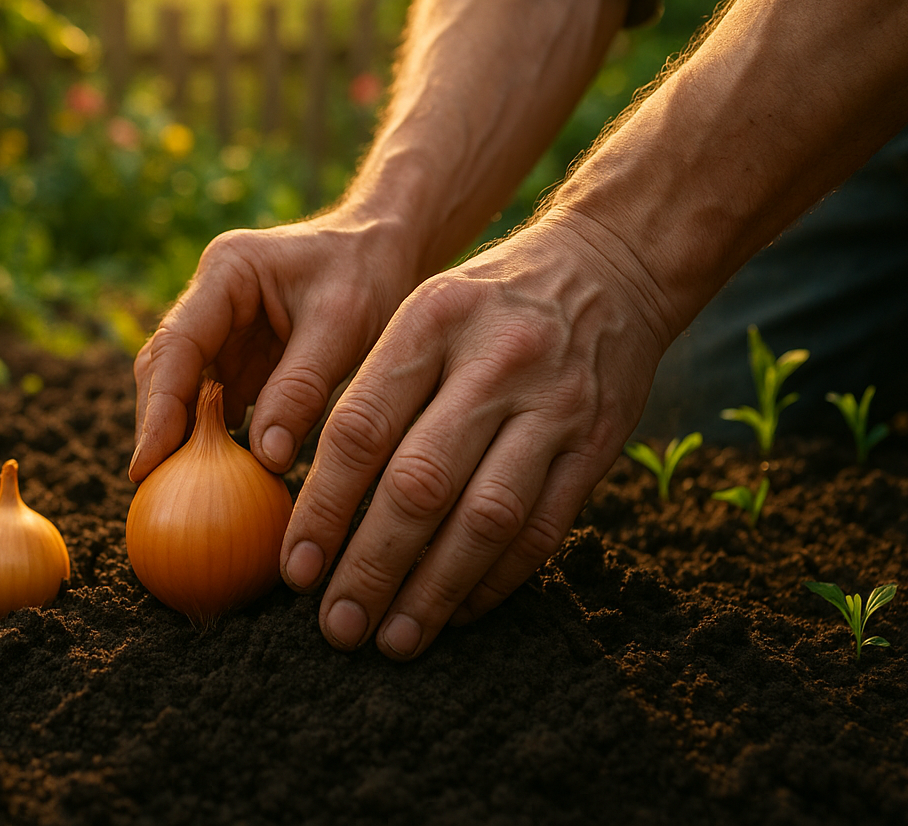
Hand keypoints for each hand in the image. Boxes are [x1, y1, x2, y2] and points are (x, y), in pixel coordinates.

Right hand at [131, 208, 422, 481]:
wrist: (390, 248)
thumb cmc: (371, 274)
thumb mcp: (344, 326)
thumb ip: (303, 387)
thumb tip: (266, 458)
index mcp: (227, 273)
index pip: (177, 346)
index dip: (158, 408)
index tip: (147, 463)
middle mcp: (212, 299)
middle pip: (165, 368)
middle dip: (158, 426)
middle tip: (154, 488)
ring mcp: (224, 328)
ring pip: (184, 387)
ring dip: (183, 435)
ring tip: (178, 492)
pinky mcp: (241, 354)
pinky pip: (216, 400)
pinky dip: (214, 436)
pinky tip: (220, 477)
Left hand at [280, 212, 673, 658]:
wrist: (611, 268)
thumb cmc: (488, 303)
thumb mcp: (422, 311)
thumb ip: (372, 389)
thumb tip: (305, 494)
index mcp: (430, 323)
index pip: (361, 428)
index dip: (323, 507)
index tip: (295, 568)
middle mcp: (493, 365)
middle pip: (419, 485)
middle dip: (371, 565)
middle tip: (336, 625)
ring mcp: (553, 407)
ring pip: (484, 519)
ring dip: (432, 590)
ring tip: (392, 639)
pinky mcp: (599, 445)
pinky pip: (542, 529)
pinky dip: (495, 580)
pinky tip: (455, 612)